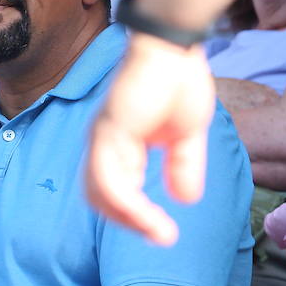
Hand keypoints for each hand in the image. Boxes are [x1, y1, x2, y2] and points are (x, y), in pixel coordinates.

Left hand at [84, 34, 215, 245]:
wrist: (174, 49)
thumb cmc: (178, 82)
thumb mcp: (187, 135)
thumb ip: (182, 166)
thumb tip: (185, 200)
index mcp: (119, 144)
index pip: (113, 189)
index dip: (133, 215)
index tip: (161, 233)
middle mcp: (103, 143)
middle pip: (98, 196)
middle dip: (126, 222)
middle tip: (158, 237)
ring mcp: (102, 138)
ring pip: (101, 192)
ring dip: (129, 219)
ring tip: (159, 234)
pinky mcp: (109, 132)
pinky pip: (109, 177)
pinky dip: (127, 203)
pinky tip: (149, 216)